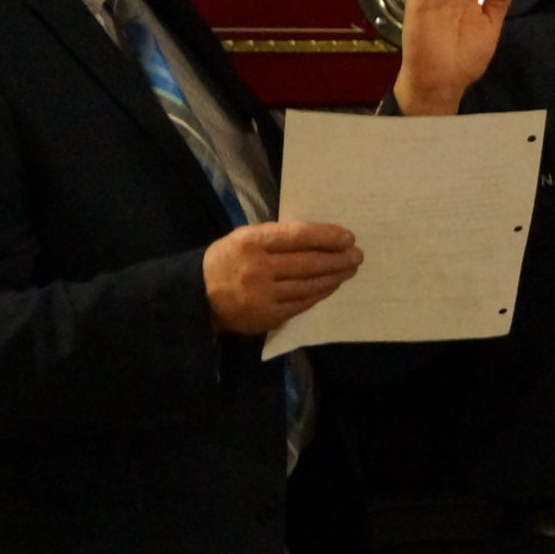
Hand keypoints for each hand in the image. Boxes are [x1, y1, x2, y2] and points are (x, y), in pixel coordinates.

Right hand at [203, 221, 361, 334]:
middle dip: (338, 259)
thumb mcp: (245, 237)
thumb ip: (277, 237)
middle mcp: (259, 269)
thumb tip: (319, 237)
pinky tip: (331, 286)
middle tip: (357, 256)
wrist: (198, 295)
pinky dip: (319, 293)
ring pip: (309, 285)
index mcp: (252, 243)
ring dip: (334, 277)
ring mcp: (264, 295)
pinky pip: (302, 303)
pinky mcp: (267, 316)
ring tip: (349, 269)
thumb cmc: (228, 260)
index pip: (298, 237)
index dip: (326, 237)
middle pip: (309, 263)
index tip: (348, 238)